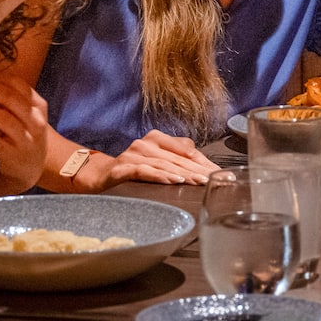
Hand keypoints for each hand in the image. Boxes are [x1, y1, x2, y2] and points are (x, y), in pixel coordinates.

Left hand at [0, 67, 50, 190]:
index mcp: (38, 105)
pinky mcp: (14, 156)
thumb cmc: (22, 135)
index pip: (17, 83)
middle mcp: (36, 120)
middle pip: (11, 97)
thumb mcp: (23, 115)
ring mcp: (27, 139)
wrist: (32, 167)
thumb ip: (7, 98)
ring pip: (4, 118)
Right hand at [103, 130, 219, 186]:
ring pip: (165, 164)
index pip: (188, 151)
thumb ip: (177, 159)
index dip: (206, 163)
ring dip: (184, 174)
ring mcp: (133, 155)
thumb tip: (205, 167)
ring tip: (200, 181)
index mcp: (158, 139)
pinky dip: (160, 176)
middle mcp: (146, 143)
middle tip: (217, 180)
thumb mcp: (157, 161)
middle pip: (179, 159)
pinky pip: (144, 171)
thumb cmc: (132, 169)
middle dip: (200, 171)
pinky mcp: (122, 168)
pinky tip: (174, 181)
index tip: (223, 174)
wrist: (98, 175)